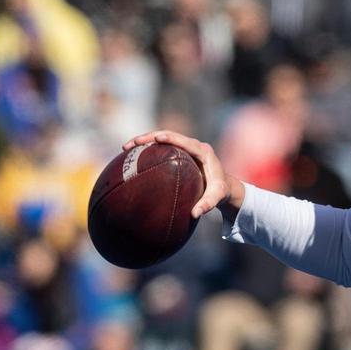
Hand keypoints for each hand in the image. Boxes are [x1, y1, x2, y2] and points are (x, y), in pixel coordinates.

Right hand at [122, 131, 243, 217]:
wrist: (224, 185)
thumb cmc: (220, 190)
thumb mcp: (217, 197)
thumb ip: (208, 204)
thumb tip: (195, 214)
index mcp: (204, 152)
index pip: (185, 141)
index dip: (170, 138)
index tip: (156, 138)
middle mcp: (194, 146)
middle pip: (169, 135)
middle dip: (149, 137)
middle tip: (131, 144)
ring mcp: (187, 147)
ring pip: (163, 138)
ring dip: (145, 140)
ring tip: (126, 147)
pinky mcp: (181, 151)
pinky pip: (163, 146)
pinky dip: (148, 148)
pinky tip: (133, 155)